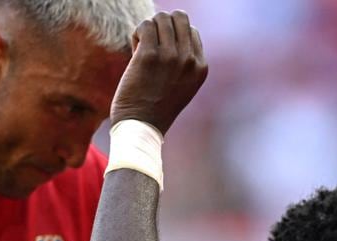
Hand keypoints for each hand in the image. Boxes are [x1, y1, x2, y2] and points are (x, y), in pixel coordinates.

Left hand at [110, 11, 207, 133]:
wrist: (142, 126)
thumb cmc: (157, 107)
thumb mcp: (183, 85)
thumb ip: (184, 62)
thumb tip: (170, 31)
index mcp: (201, 67)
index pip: (191, 30)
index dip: (174, 36)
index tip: (164, 53)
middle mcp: (189, 60)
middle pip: (179, 18)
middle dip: (163, 25)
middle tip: (152, 44)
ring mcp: (171, 57)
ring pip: (161, 18)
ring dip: (148, 30)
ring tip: (143, 49)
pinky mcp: (149, 56)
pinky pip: (145, 26)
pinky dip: (138, 34)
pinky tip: (135, 50)